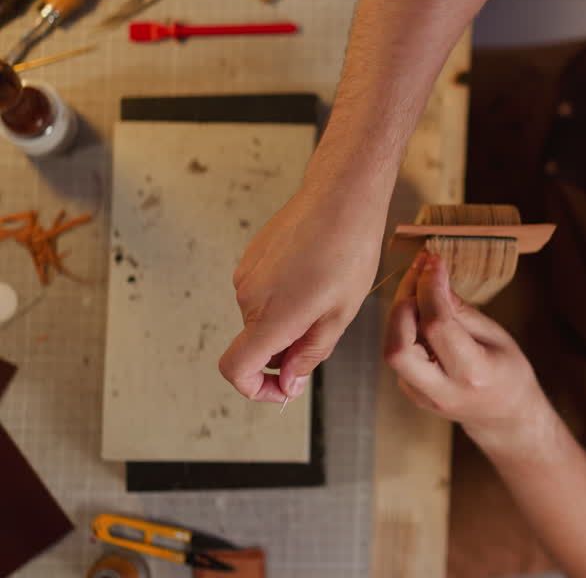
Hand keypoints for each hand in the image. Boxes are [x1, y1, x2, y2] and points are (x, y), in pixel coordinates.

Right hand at [220, 183, 383, 401]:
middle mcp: (248, 298)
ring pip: (262, 318)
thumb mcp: (340, 314)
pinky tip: (314, 274)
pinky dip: (284, 297)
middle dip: (286, 350)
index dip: (255, 389)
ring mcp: (245, 275)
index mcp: (271, 317)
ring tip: (326, 292)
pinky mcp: (250, 258)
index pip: (235, 369)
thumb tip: (288, 384)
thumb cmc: (349, 251)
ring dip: (288, 320)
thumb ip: (309, 354)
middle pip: (255, 345)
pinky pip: (263, 292)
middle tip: (326, 326)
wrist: (341, 196)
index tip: (283, 388)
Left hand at [384, 250, 547, 447]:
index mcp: (473, 374)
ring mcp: (421, 396)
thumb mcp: (496, 336)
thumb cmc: (508, 371)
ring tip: (419, 283)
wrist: (504, 416)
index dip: (430, 288)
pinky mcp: (410, 391)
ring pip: (392, 348)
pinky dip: (404, 324)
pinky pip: (398, 350)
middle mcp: (442, 390)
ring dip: (400, 310)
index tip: (434, 261)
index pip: (437, 327)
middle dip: (402, 303)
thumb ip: (461, 311)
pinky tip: (422, 308)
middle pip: (398, 347)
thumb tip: (434, 278)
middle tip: (419, 272)